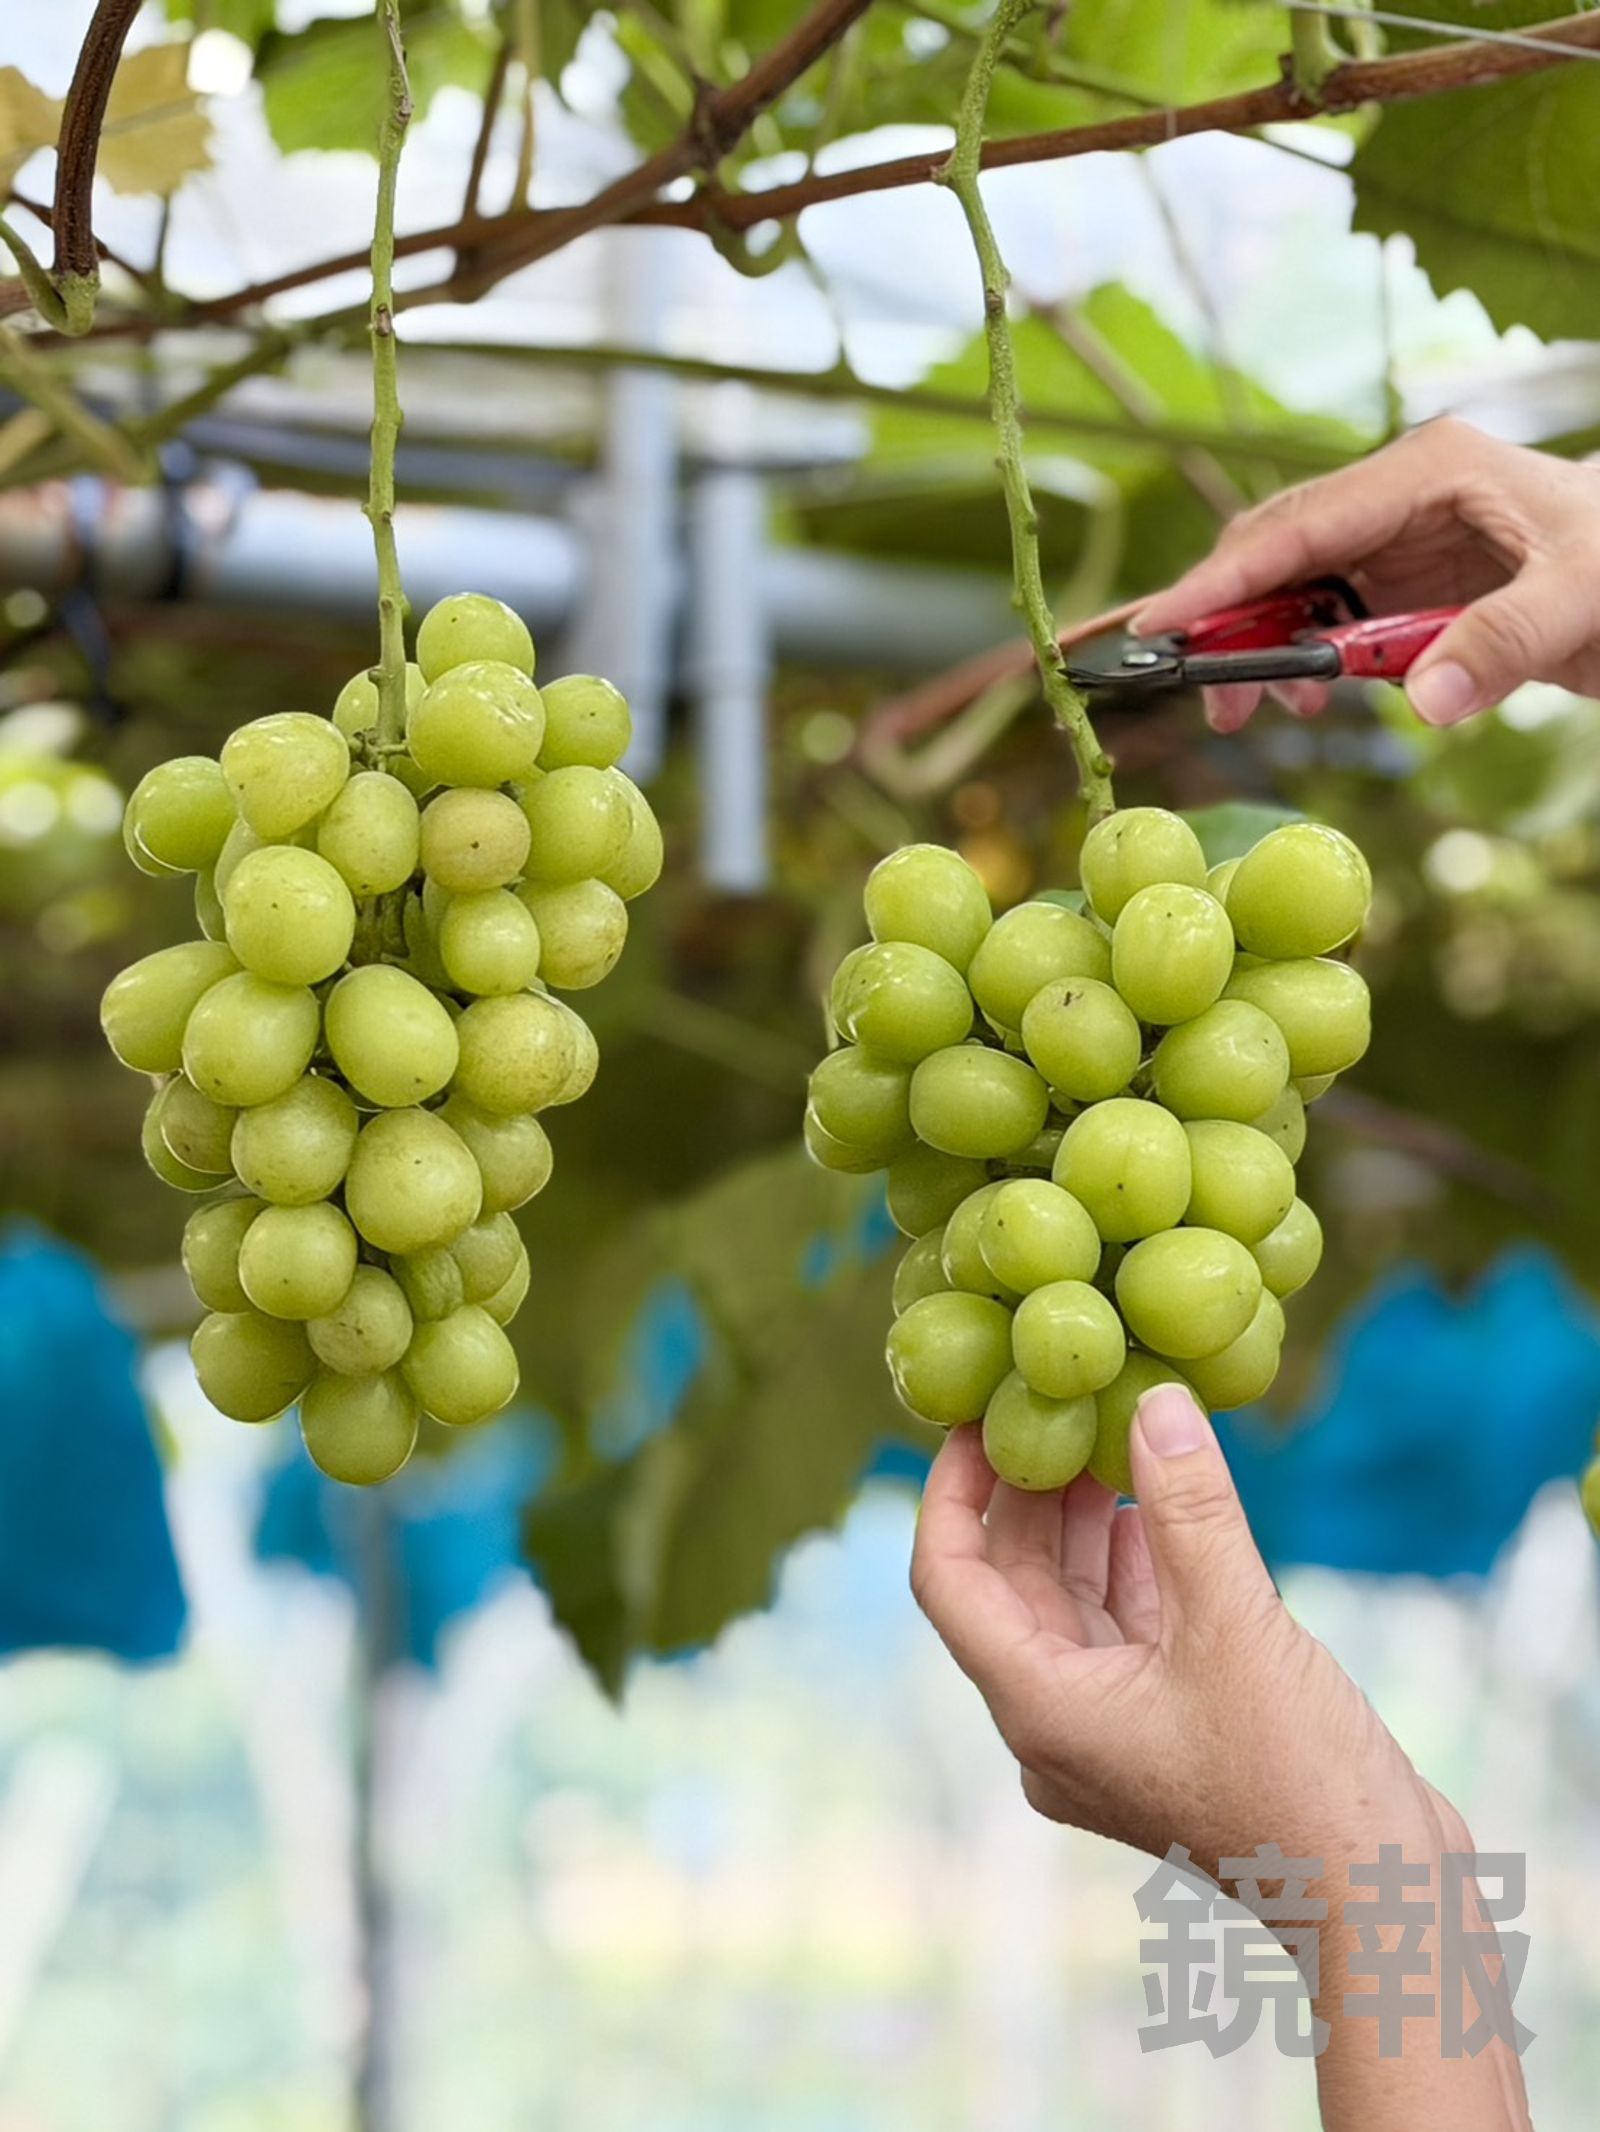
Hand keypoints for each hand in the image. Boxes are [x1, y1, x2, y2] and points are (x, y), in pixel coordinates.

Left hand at [910, 1387, 1534, 2128]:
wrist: (1384, 1898)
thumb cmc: (1299, 1780)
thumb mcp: (1236, 1622)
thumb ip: (1188, 1507)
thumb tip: (1155, 1400)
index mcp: (1039, 1708)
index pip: (949, 1579)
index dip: (951, 1492)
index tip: (970, 1419)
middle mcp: (1056, 1725)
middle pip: (1012, 1586)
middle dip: (1033, 1493)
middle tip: (1059, 1405)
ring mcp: (1110, 1734)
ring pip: (1071, 1604)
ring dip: (1089, 1522)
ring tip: (1112, 1435)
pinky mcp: (1165, 1732)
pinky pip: (1124, 1631)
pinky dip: (1135, 1566)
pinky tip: (1157, 1507)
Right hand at [1133, 419, 1599, 733]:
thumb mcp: (1580, 598)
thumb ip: (1502, 644)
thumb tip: (1423, 702)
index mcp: (1429, 469)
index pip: (1301, 523)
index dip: (1225, 577)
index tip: (1164, 625)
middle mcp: (1397, 495)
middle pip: (1276, 550)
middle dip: (1230, 622)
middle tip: (1215, 699)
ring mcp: (1394, 538)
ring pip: (1290, 585)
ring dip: (1261, 647)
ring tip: (1258, 710)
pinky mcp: (1399, 582)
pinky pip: (1324, 617)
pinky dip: (1301, 658)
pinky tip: (1311, 696)